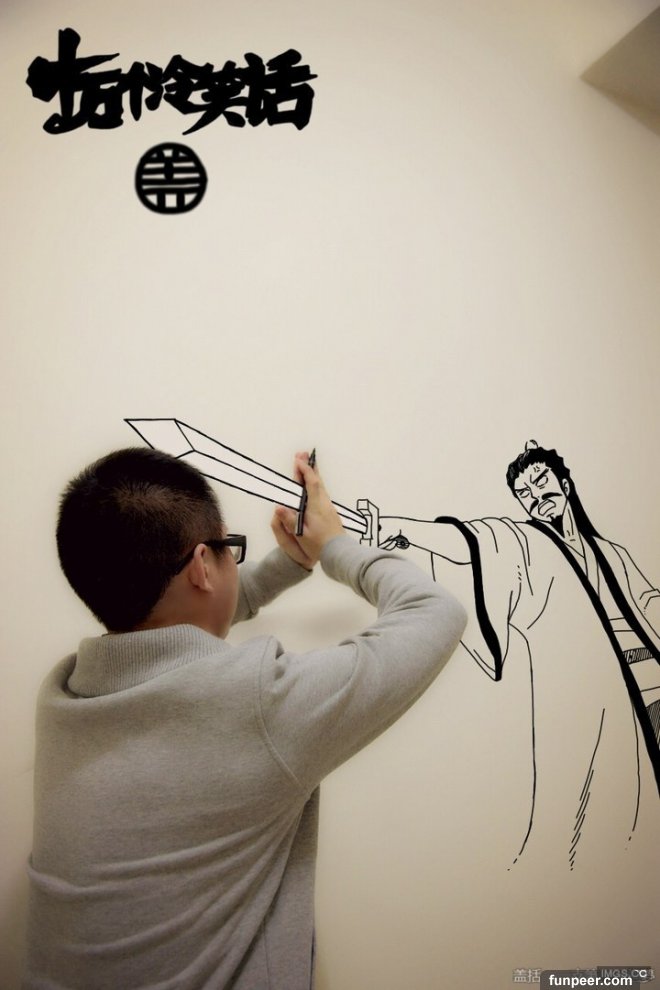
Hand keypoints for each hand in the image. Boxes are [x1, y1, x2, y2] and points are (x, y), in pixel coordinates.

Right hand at [271, 452, 344, 568]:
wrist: (339, 552)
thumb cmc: (319, 545)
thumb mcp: (301, 535)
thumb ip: (289, 520)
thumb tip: (278, 507)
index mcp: (316, 507)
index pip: (311, 484)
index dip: (304, 471)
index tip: (298, 460)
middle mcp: (324, 504)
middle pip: (317, 480)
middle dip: (309, 466)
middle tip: (302, 454)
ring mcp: (328, 506)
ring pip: (320, 485)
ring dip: (312, 474)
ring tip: (307, 463)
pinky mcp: (330, 511)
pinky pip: (321, 491)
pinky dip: (315, 483)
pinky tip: (312, 483)